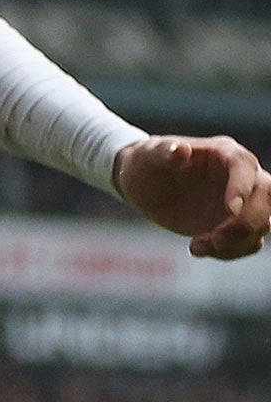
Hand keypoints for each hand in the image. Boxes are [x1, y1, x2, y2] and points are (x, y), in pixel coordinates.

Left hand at [113, 134, 270, 259]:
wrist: (143, 185)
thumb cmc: (145, 163)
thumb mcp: (146, 156)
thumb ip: (163, 152)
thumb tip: (181, 149)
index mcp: (223, 152)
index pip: (244, 166)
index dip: (242, 188)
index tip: (230, 210)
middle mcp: (241, 176)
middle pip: (267, 197)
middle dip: (248, 222)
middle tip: (217, 239)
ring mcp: (242, 202)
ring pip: (262, 224)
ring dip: (236, 242)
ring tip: (197, 246)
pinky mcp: (235, 224)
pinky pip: (249, 242)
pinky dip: (229, 252)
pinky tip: (197, 248)